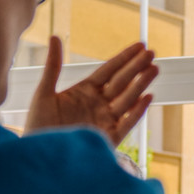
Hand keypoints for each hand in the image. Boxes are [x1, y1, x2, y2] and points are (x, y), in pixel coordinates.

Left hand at [26, 37, 155, 146]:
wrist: (41, 157)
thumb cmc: (39, 126)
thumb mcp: (43, 92)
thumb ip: (53, 66)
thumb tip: (55, 36)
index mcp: (85, 91)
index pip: (109, 70)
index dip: (124, 58)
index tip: (140, 45)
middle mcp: (98, 104)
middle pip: (122, 82)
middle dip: (137, 68)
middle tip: (152, 53)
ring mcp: (105, 120)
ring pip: (127, 99)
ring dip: (141, 84)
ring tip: (154, 69)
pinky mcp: (109, 138)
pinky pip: (127, 123)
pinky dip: (137, 111)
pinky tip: (147, 98)